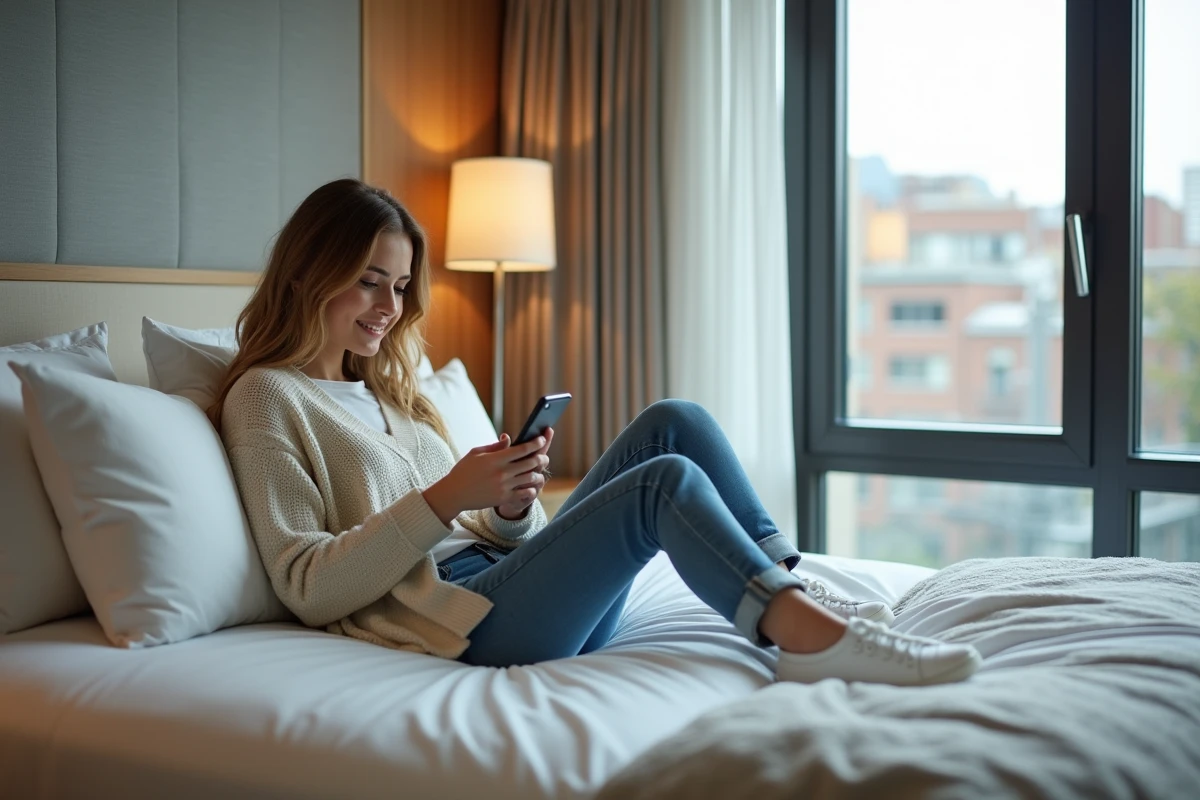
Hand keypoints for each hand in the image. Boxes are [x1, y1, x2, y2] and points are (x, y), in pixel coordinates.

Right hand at [422, 434, 548, 525]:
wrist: (454, 494)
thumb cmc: (463, 471)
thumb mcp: (476, 453)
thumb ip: (495, 446)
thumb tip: (509, 438)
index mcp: (496, 459)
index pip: (522, 449)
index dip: (535, 443)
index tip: (542, 439)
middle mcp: (502, 472)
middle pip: (531, 463)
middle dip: (541, 458)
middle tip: (544, 456)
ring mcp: (504, 486)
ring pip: (530, 478)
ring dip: (538, 474)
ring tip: (539, 471)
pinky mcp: (503, 498)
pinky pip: (524, 494)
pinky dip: (531, 489)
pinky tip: (531, 485)